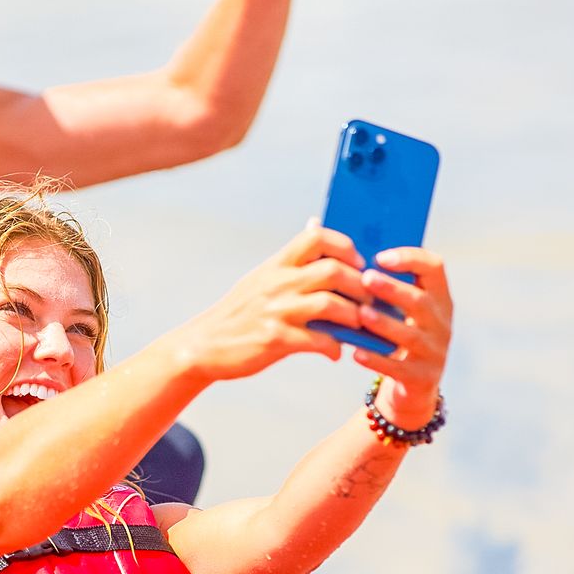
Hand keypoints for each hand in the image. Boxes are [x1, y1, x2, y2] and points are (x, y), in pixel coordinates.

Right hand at [171, 225, 367, 382]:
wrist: (204, 345)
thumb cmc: (239, 313)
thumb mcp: (261, 277)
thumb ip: (292, 257)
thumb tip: (316, 222)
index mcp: (276, 265)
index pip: (317, 237)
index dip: (345, 246)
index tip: (357, 264)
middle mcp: (277, 283)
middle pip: (333, 270)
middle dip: (360, 285)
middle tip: (370, 300)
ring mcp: (276, 311)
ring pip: (331, 305)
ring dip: (354, 317)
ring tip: (359, 325)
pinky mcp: (275, 340)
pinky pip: (319, 341)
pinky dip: (334, 347)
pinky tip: (334, 351)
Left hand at [352, 249, 453, 429]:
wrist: (415, 383)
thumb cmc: (398, 332)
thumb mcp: (402, 309)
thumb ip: (384, 284)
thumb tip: (347, 255)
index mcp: (438, 298)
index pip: (434, 268)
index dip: (410, 259)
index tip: (381, 256)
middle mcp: (441, 323)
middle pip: (421, 302)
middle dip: (393, 289)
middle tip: (365, 278)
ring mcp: (434, 351)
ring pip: (410, 335)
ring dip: (384, 323)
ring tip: (360, 313)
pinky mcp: (421, 377)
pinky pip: (398, 368)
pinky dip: (377, 360)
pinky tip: (356, 353)